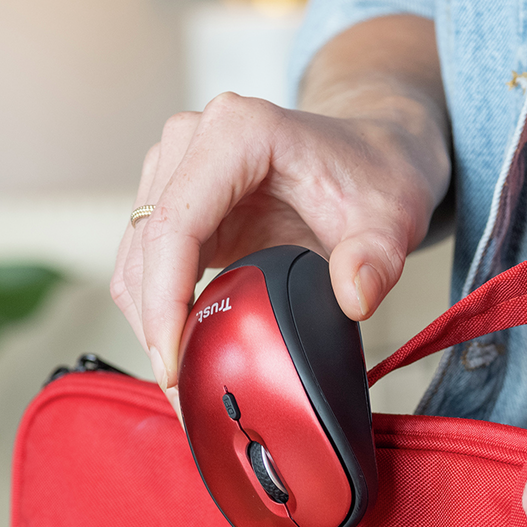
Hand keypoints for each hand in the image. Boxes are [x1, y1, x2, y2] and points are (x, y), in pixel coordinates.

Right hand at [110, 15, 449, 389]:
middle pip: (144, 249)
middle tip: (183, 393)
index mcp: (237, 133)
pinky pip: (146, 265)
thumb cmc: (373, 175)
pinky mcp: (174, 200)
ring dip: (150, 325)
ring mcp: (176, 169)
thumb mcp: (391, 216)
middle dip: (155, 328)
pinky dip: (159, 312)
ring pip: (134, 261)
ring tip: (184, 384)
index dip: (164, 301)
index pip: (174, 226)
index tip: (175, 363)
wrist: (372, 156)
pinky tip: (185, 351)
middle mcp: (193, 141)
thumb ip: (378, 257)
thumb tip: (355, 297)